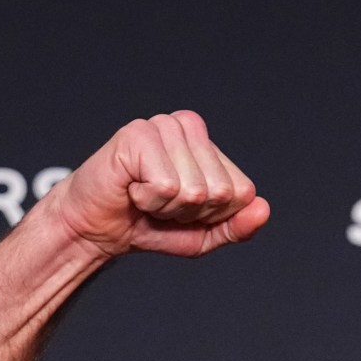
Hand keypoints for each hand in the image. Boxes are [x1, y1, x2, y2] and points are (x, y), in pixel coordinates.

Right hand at [49, 110, 270, 258]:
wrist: (97, 229)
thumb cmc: (148, 224)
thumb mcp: (203, 234)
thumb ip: (237, 226)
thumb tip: (263, 209)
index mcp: (208, 143)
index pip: (242, 191)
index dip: (214, 214)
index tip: (182, 208)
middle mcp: (187, 126)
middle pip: (220, 191)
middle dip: (190, 212)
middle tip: (160, 203)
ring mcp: (162, 126)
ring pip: (194, 190)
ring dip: (167, 207)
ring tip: (145, 196)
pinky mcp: (137, 135)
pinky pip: (166, 186)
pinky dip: (148, 200)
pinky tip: (132, 189)